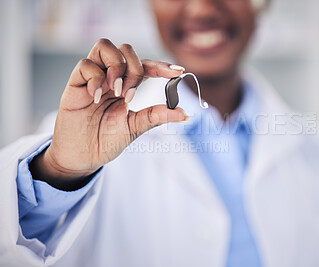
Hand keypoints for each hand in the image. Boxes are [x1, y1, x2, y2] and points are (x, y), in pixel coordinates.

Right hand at [31, 38, 186, 189]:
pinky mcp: (75, 83)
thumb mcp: (135, 128)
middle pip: (126, 50)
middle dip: (135, 69)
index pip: (146, 66)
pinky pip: (85, 65)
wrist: (83, 156)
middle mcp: (111, 77)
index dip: (161, 66)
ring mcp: (94, 77)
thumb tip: (183, 113)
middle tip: (130, 95)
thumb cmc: (107, 140)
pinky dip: (95, 79)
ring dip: (116, 66)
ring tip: (116, 92)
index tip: (178, 72)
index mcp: (128, 85)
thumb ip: (156, 116)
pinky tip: (96, 99)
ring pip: (104, 46)